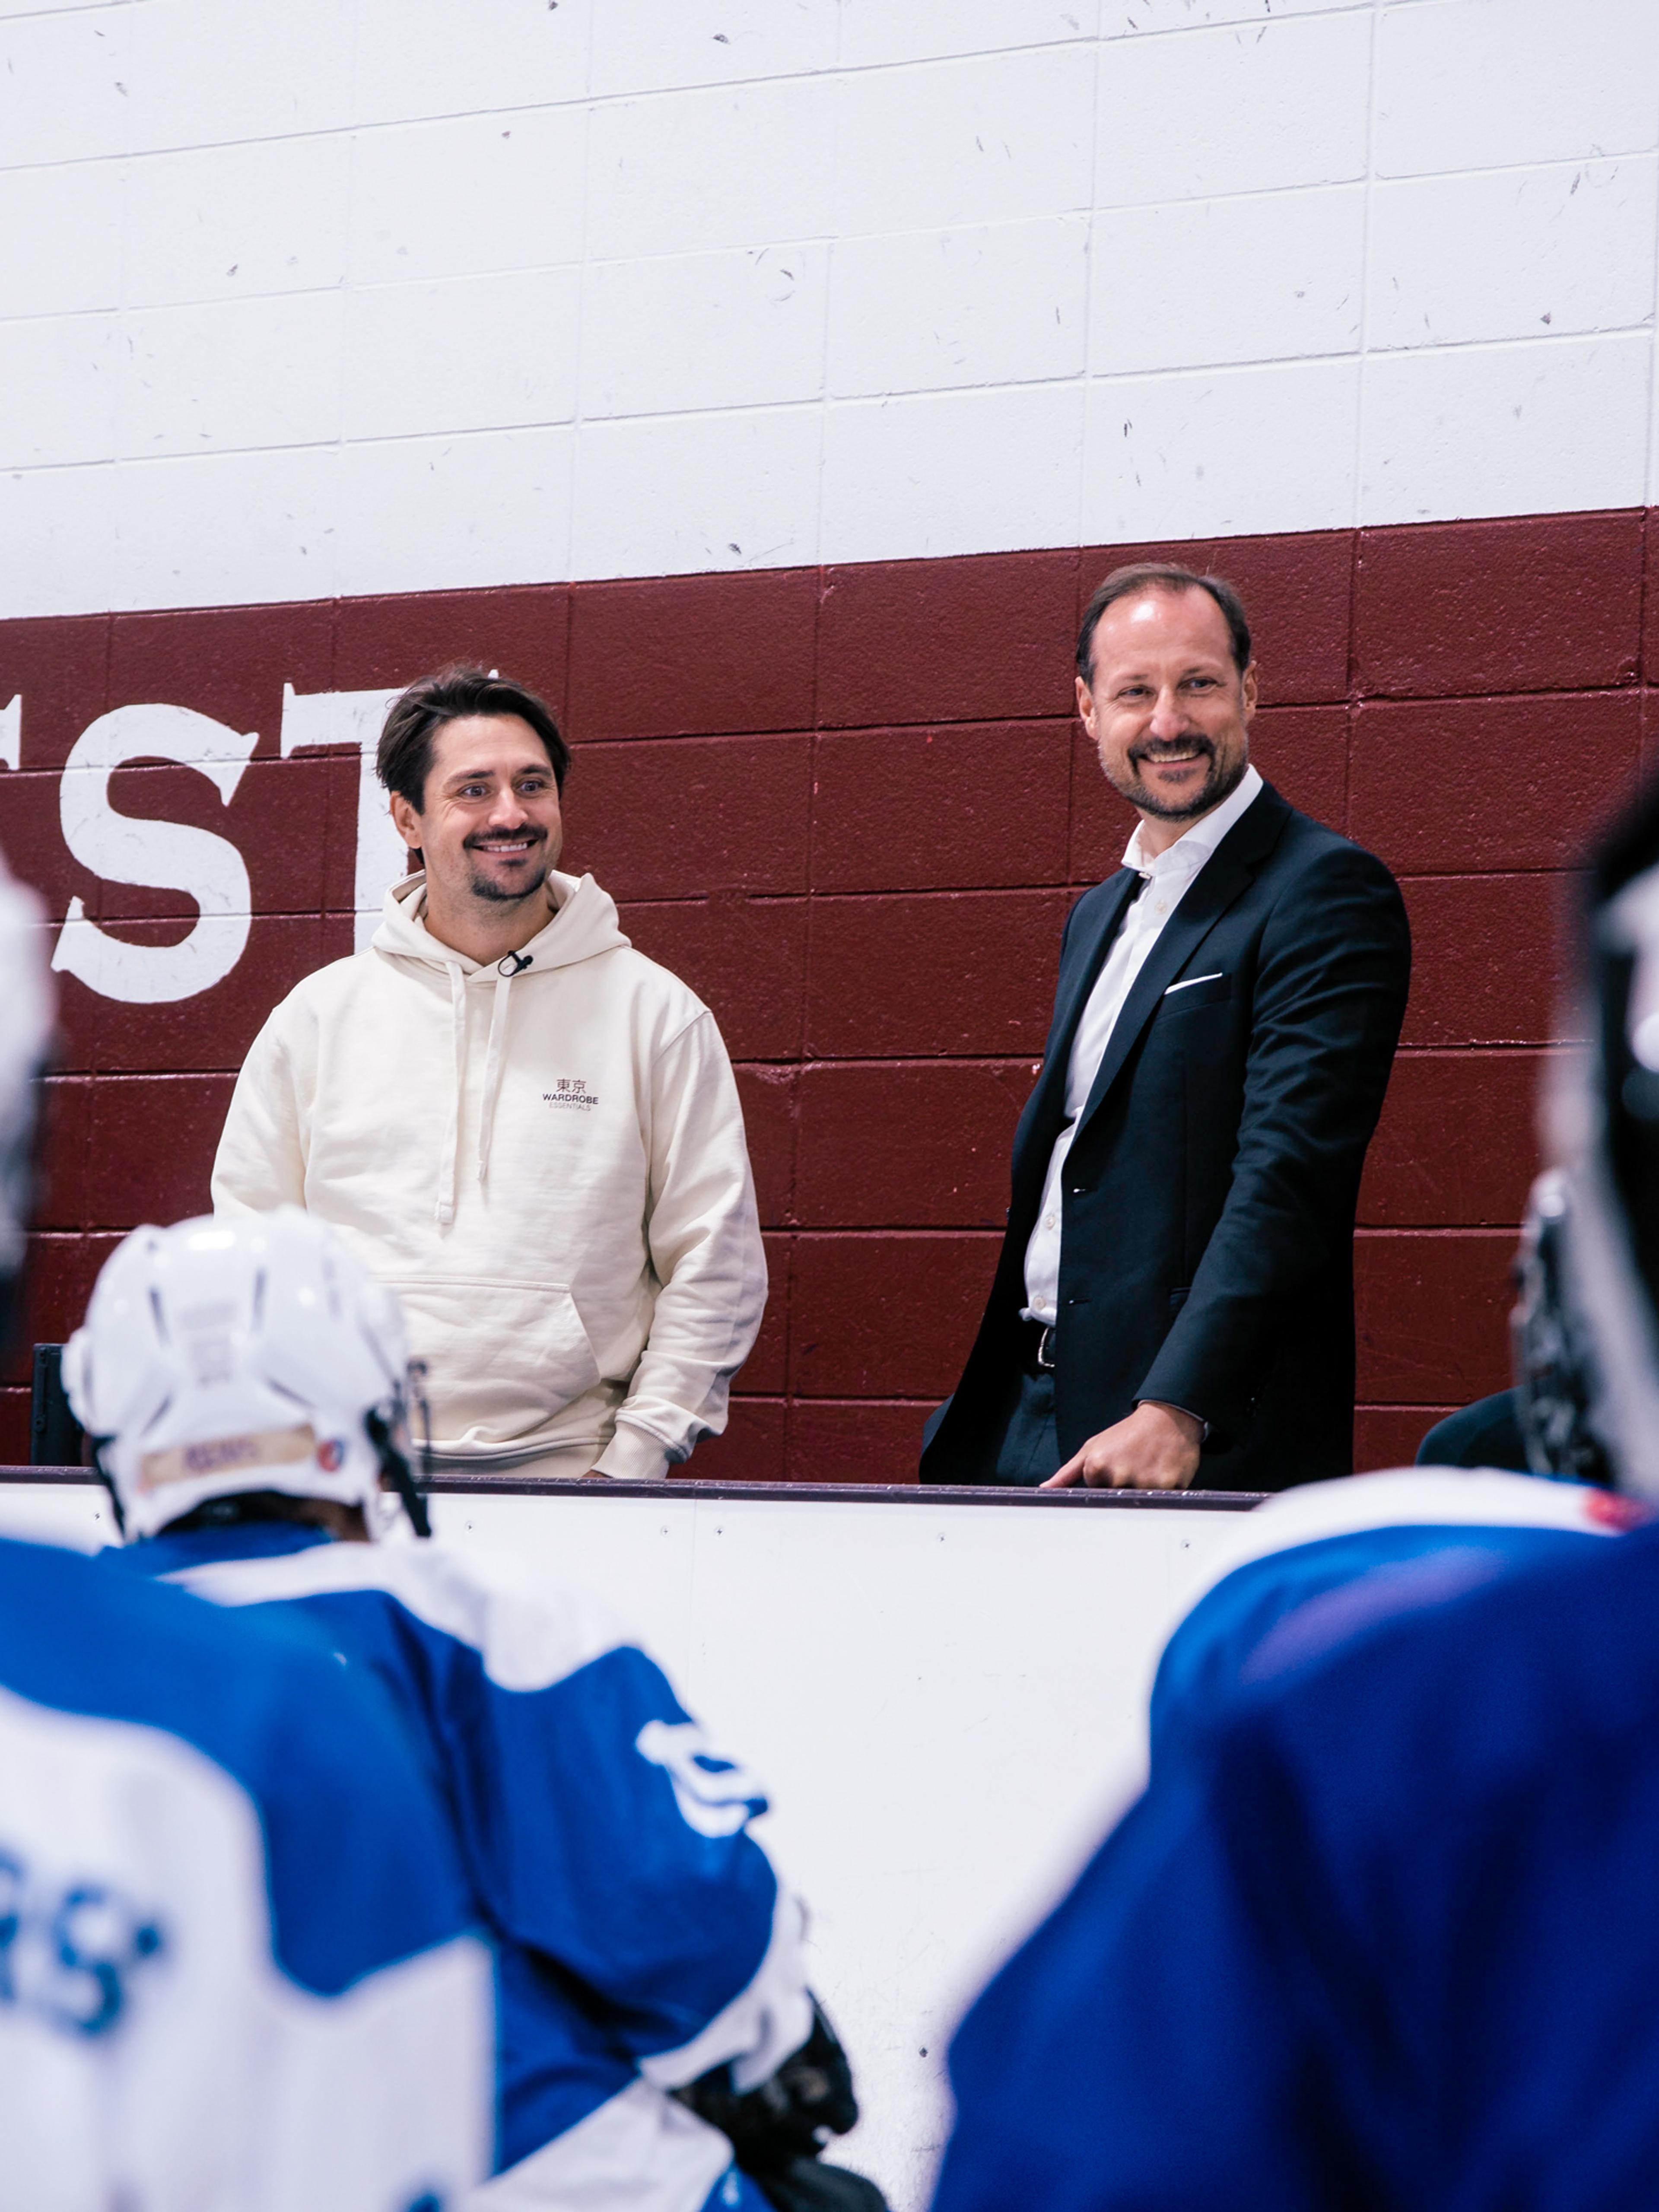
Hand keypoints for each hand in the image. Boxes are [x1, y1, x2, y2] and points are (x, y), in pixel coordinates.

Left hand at [1041, 1400, 1202, 1490]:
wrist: (1166, 1417)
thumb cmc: (1126, 1434)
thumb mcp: (1092, 1448)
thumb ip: (1066, 1473)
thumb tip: (1044, 1490)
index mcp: (1096, 1466)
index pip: (1095, 1493)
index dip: (1105, 1483)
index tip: (1115, 1467)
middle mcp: (1118, 1474)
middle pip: (1116, 1500)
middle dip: (1124, 1488)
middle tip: (1133, 1465)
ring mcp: (1143, 1481)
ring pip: (1139, 1503)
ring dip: (1143, 1490)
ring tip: (1147, 1466)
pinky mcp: (1168, 1485)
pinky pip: (1161, 1500)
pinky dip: (1162, 1489)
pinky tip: (1161, 1470)